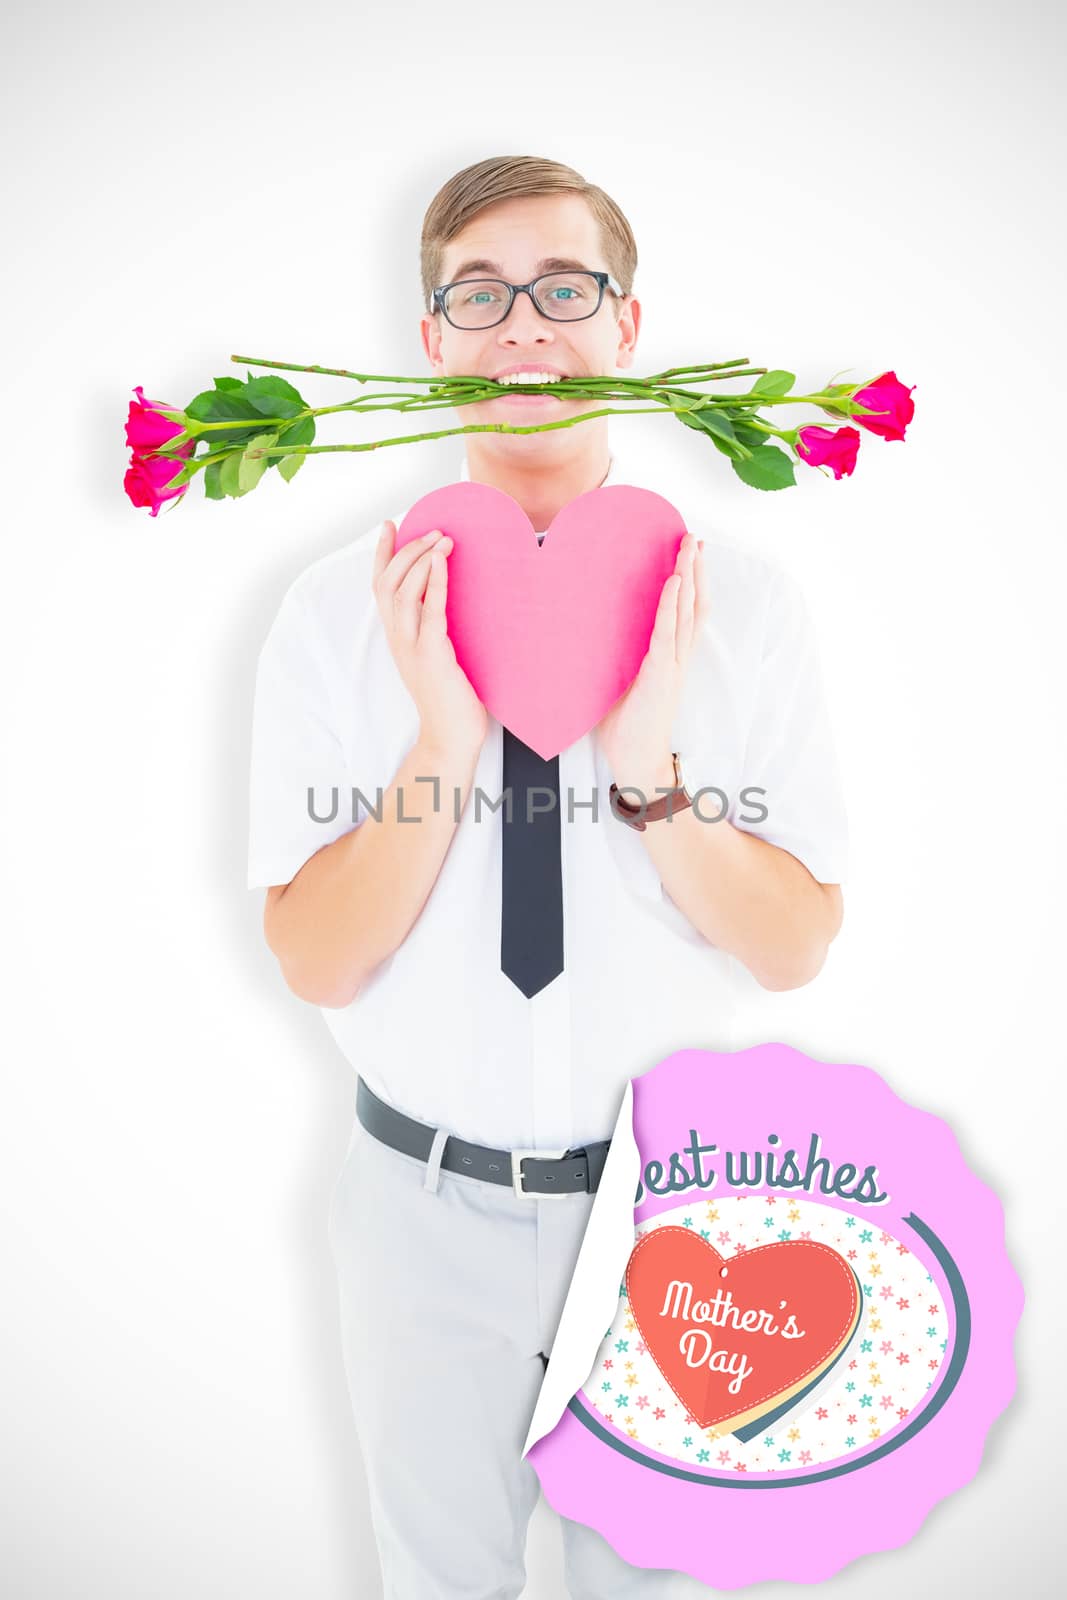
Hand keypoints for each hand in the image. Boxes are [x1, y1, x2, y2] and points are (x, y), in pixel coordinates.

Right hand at [373, 521, 487, 757]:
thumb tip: (445, 600)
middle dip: (406, 550)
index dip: (382, 555)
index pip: (379, 587)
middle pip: (387, 583)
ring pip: (402, 592)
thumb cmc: (450, 699)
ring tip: (441, 537)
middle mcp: (397, 639)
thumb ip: (433, 630)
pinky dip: (435, 582)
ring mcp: (411, 647)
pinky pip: (430, 610)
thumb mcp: (436, 657)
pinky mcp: (431, 655)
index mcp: (396, 637)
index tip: (389, 526)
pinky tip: (442, 561)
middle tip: (430, 528)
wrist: (450, 738)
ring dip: (421, 559)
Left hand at [595, 532, 707, 791]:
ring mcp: (673, 665)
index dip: (689, 583)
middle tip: (695, 537)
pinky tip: (674, 581)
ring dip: (689, 576)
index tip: (688, 554)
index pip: (685, 613)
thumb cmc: (625, 728)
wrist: (636, 762)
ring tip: (690, 547)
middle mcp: (677, 658)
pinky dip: (673, 605)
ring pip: (688, 612)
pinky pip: (669, 633)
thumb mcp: (617, 683)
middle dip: (695, 569)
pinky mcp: (662, 674)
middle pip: (694, 604)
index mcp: (669, 659)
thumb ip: (612, 659)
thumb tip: (584, 637)